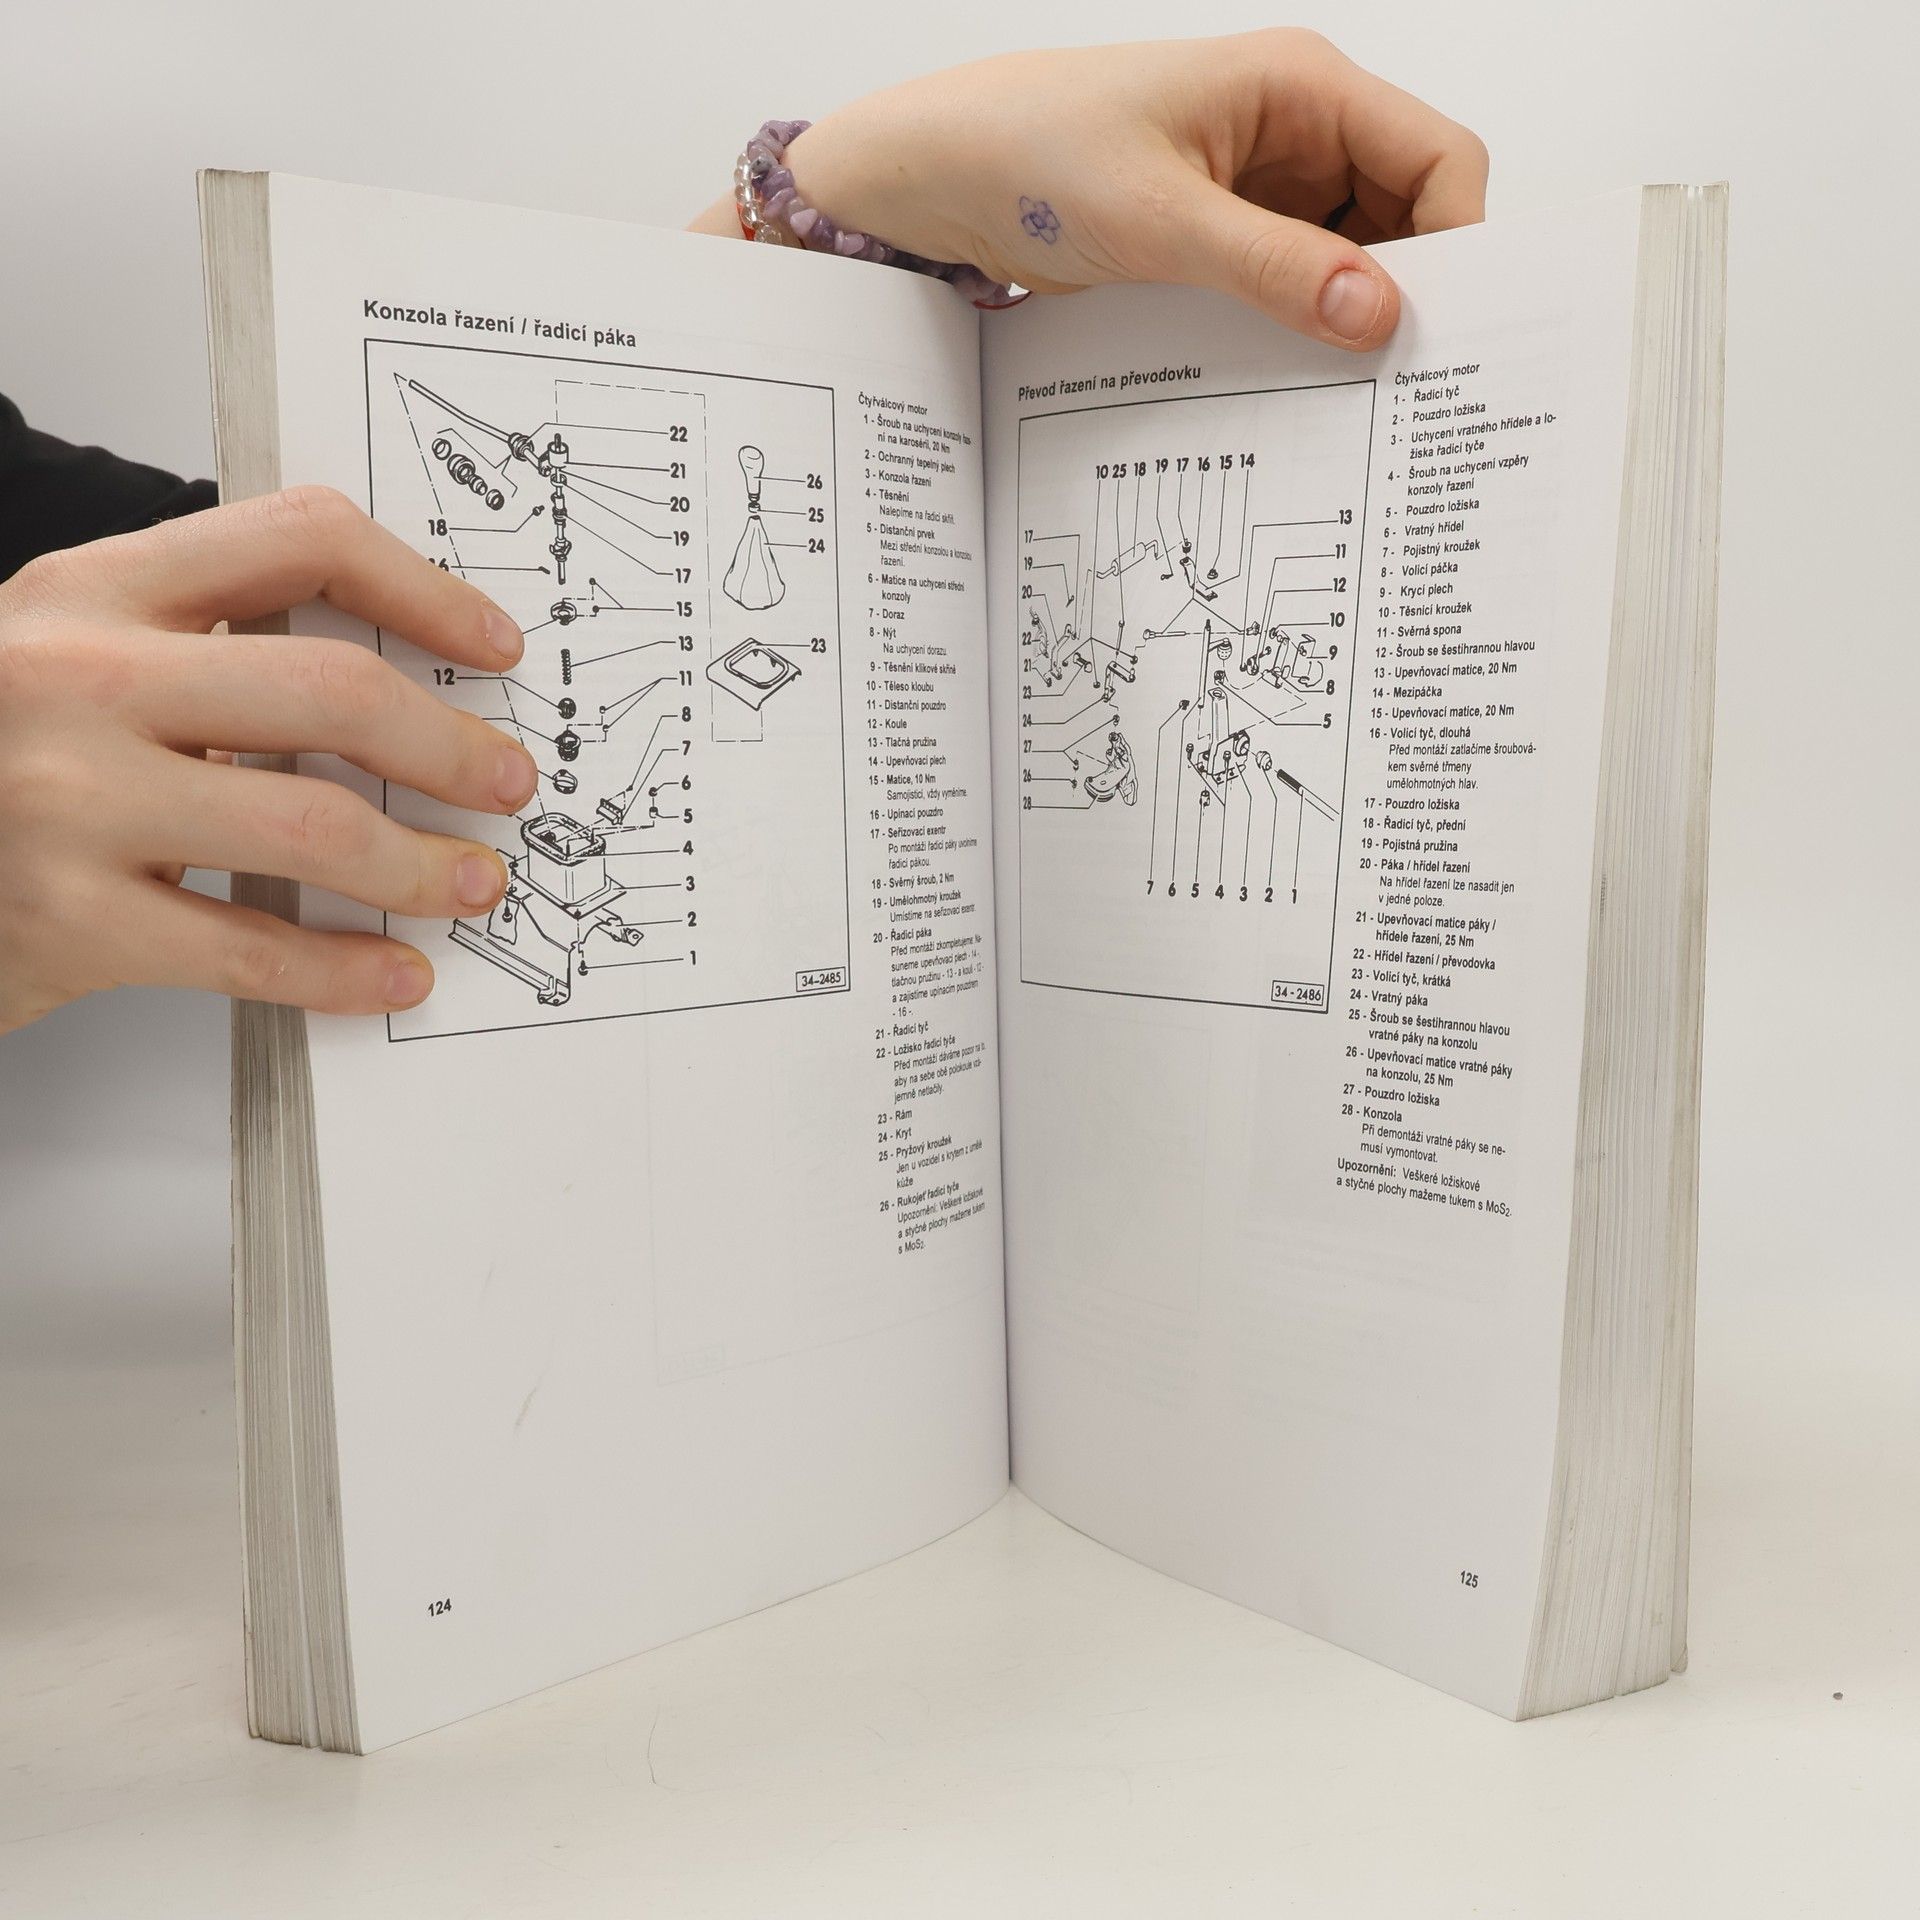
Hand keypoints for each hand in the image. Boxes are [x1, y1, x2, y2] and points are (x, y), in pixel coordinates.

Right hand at [0, 488, 539, 1034]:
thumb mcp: (79, 653)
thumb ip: (208, 641)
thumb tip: (400, 680)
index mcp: (98, 592)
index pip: (300, 539)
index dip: (425, 591)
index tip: (495, 649)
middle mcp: (81, 679)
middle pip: (332, 691)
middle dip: (451, 748)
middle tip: (506, 785)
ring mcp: (71, 802)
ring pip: (312, 829)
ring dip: (421, 866)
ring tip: (471, 884)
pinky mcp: (70, 921)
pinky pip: (252, 952)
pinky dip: (346, 971)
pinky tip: (395, 974)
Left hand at [695, 31, 1486, 348]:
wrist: (937, 174)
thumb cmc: (1031, 153)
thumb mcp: (1160, 221)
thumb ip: (1274, 269)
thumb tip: (1379, 316)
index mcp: (1302, 88)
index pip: (1439, 161)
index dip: (1458, 247)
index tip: (1442, 334)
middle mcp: (1296, 129)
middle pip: (1408, 217)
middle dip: (1409, 293)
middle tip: (1394, 384)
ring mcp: (1262, 185)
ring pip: (1352, 259)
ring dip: (1347, 319)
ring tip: (1335, 389)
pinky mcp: (1224, 234)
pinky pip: (1292, 283)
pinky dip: (1298, 327)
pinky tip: (1284, 374)